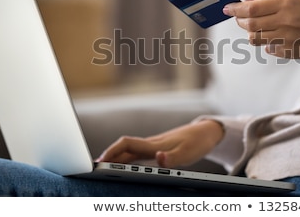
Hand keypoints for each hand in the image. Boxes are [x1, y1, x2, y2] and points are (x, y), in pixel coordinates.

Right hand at [96, 120, 223, 167]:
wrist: (207, 131)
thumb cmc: (197, 142)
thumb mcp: (188, 153)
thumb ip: (172, 158)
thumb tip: (158, 158)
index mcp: (154, 145)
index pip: (127, 144)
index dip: (111, 151)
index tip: (98, 161)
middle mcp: (151, 144)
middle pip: (124, 149)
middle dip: (108, 157)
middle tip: (93, 169)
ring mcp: (154, 145)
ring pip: (129, 151)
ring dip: (115, 159)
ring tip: (103, 169)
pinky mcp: (158, 148)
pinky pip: (137, 154)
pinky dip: (126, 160)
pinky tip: (123, 166)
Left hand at [223, 0, 299, 58]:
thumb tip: (245, 2)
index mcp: (286, 3)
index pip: (251, 8)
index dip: (235, 9)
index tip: (226, 8)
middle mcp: (285, 21)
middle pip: (250, 24)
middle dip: (240, 21)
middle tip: (238, 18)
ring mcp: (287, 38)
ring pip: (255, 38)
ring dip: (250, 32)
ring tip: (256, 26)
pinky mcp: (288, 51)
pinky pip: (267, 48)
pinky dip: (265, 42)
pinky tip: (274, 36)